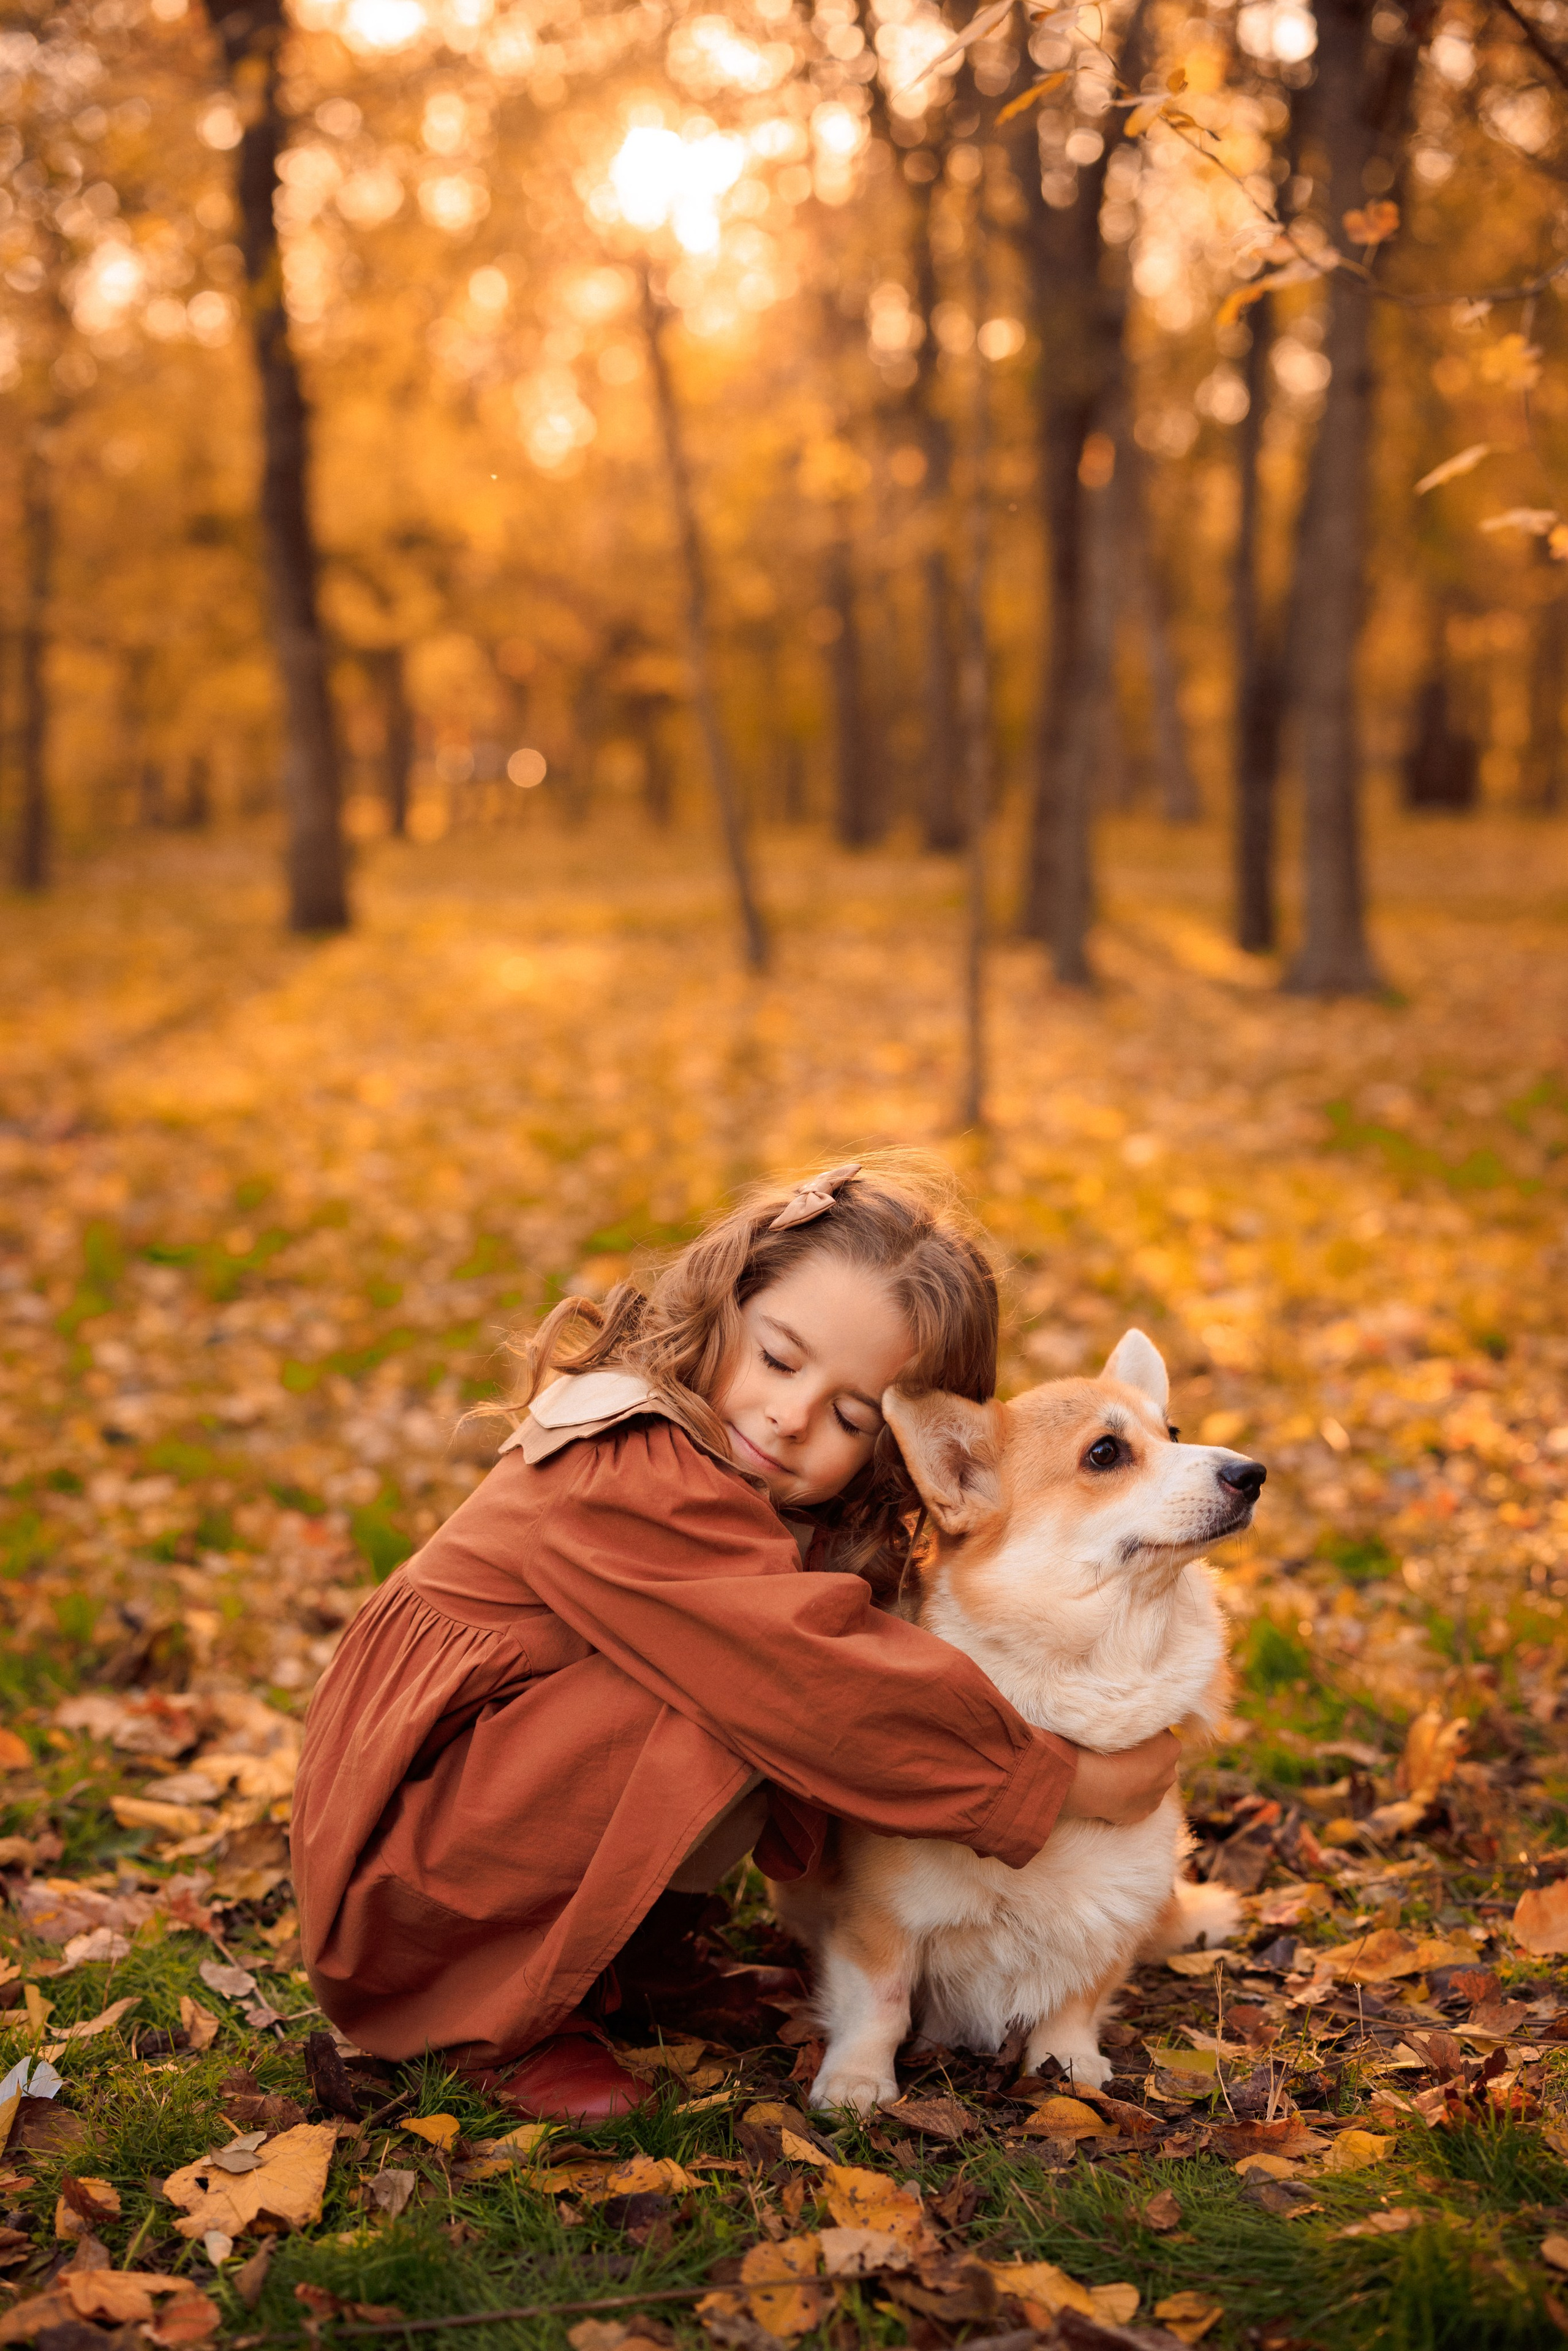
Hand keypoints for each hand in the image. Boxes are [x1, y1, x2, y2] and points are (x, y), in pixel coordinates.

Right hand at [1058, 1729, 1179, 1826]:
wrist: (1094, 1782)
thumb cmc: (1109, 1746)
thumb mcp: (1128, 1720)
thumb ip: (1141, 1721)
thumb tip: (1139, 1720)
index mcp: (1172, 1747)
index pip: (1161, 1734)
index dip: (1144, 1733)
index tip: (1128, 1733)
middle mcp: (1171, 1773)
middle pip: (1158, 1760)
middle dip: (1144, 1757)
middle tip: (1120, 1753)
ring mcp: (1158, 1796)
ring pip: (1149, 1782)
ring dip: (1137, 1777)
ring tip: (1113, 1772)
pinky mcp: (1144, 1813)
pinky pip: (1137, 1801)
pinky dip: (1128, 1795)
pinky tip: (1113, 1789)